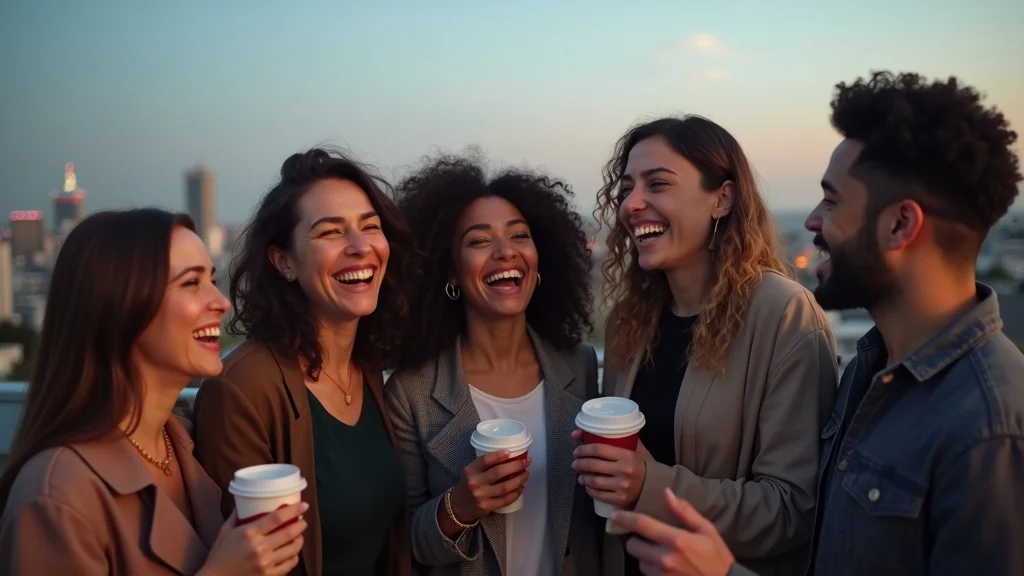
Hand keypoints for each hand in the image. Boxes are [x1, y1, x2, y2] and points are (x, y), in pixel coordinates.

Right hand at [199, 503, 308, 575]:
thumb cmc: (218, 556)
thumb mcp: (225, 531)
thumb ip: (236, 516)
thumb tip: (244, 501)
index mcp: (249, 533)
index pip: (277, 518)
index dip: (294, 510)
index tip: (304, 505)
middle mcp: (259, 548)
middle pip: (289, 532)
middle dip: (301, 525)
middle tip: (302, 521)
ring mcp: (265, 563)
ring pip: (293, 549)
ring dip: (299, 540)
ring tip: (299, 536)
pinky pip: (289, 565)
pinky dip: (294, 557)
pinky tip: (292, 553)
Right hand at [447, 450, 531, 524]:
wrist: (458, 506)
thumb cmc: (468, 484)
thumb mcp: (470, 472)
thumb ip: (484, 465)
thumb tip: (508, 457)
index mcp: (470, 471)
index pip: (485, 460)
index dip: (499, 455)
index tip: (510, 452)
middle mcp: (475, 483)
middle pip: (498, 472)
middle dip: (515, 466)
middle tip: (526, 462)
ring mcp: (481, 496)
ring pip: (505, 487)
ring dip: (519, 480)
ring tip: (526, 474)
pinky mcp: (487, 506)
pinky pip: (505, 500)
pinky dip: (515, 493)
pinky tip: (521, 488)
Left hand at [571, 429, 645, 508]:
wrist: (657, 486)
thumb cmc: (643, 464)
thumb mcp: (635, 448)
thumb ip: (617, 438)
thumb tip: (583, 432)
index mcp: (627, 455)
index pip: (599, 449)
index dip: (584, 449)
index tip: (577, 451)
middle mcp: (624, 470)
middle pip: (593, 465)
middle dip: (580, 464)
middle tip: (575, 463)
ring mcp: (622, 487)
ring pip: (594, 481)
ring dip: (583, 478)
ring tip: (580, 476)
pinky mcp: (620, 500)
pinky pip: (599, 495)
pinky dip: (589, 490)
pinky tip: (588, 486)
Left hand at [610, 488, 733, 575]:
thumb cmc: (717, 556)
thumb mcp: (706, 529)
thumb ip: (684, 511)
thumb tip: (667, 493)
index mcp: (677, 540)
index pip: (643, 525)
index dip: (625, 518)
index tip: (616, 514)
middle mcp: (666, 559)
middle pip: (633, 546)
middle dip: (637, 539)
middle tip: (647, 537)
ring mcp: (663, 575)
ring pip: (640, 562)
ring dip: (645, 556)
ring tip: (660, 553)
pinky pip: (649, 574)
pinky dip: (653, 569)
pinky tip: (665, 566)